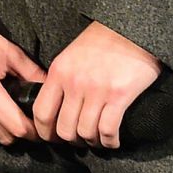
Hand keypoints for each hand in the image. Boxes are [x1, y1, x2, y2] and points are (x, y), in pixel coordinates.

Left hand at [32, 21, 160, 147]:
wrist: (130, 29)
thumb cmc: (101, 42)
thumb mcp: (70, 57)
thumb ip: (61, 79)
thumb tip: (55, 105)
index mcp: (58, 73)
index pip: (41, 112)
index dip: (44, 132)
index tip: (51, 139)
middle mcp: (74, 83)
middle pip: (64, 128)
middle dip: (71, 141)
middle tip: (79, 142)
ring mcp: (96, 90)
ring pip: (86, 132)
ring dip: (92, 142)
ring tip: (97, 141)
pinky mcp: (119, 96)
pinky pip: (108, 130)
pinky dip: (110, 141)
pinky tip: (112, 141)